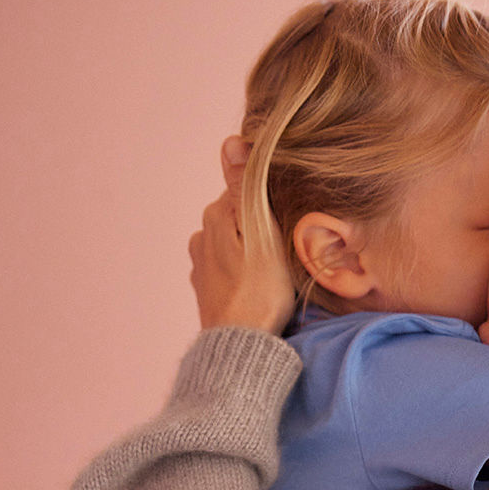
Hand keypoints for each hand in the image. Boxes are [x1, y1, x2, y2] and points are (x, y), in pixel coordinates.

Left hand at [188, 137, 295, 332]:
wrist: (243, 347)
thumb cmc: (260, 290)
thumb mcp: (262, 229)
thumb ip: (245, 186)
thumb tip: (230, 141)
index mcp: (214, 217)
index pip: (247, 191)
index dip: (271, 203)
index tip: (287, 222)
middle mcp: (201, 237)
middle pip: (240, 217)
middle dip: (261, 227)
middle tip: (286, 249)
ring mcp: (202, 267)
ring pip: (236, 244)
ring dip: (253, 251)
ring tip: (275, 272)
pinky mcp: (208, 292)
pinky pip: (231, 270)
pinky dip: (245, 273)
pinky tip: (260, 287)